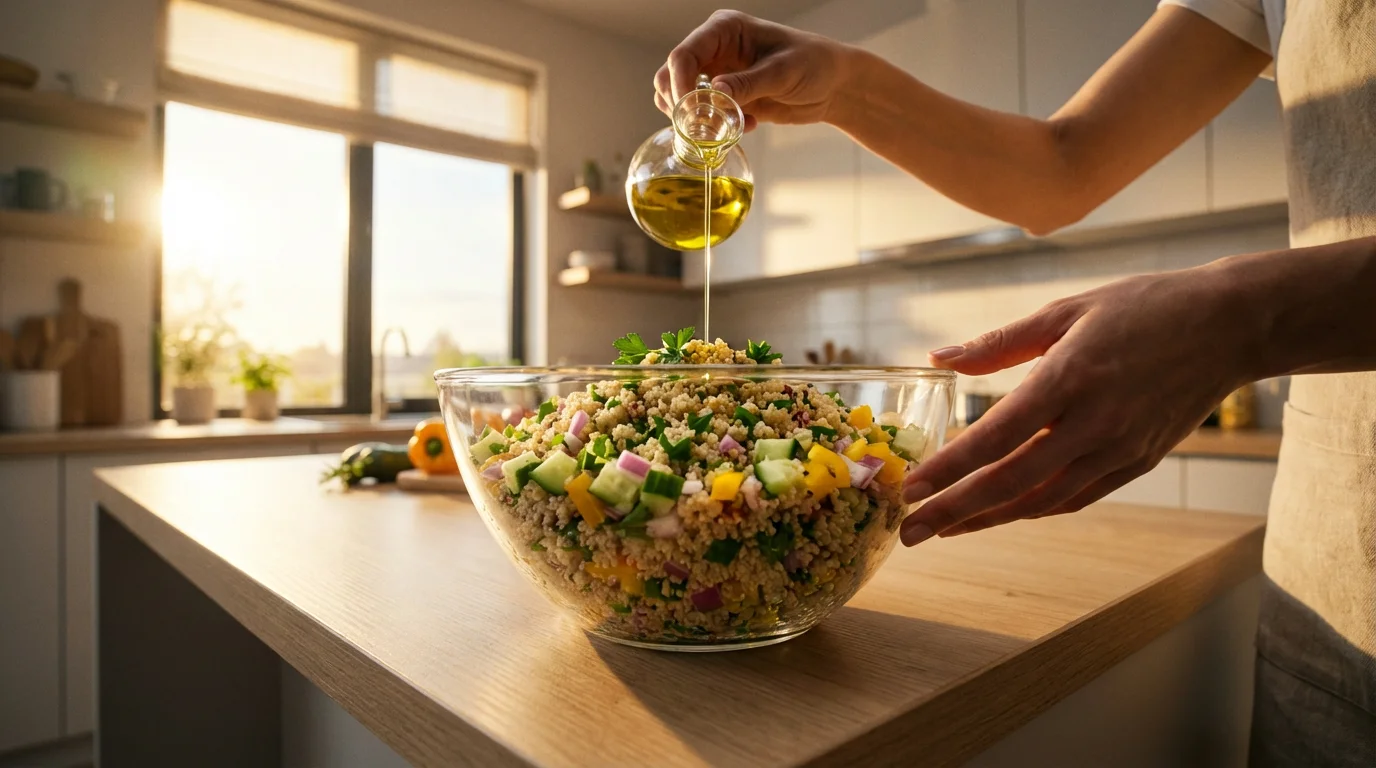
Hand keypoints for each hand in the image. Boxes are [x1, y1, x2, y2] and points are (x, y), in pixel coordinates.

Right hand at [654, 11, 853, 130]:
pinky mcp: (723, 97)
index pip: (684, 54)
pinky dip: (715, 128)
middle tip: (703, 129)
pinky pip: (702, 115)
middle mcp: (714, 49)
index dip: (679, 85)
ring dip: (696, 120)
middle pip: (671, 76)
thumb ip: (748, 83)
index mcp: (725, 30)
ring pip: (680, 97)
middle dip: (681, 106)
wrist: (832, 84)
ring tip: (727, 127)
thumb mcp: (783, 73)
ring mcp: (716, 73)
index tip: (690, 114)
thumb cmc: (814, 64)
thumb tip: (714, 92)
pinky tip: (748, 125)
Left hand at [899, 260, 1260, 545]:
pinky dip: (1032, 509)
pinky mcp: (1137, 463)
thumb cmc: (1143, 308)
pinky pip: (1074, 498)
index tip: (910, 487)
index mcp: (1069, 377)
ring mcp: (1118, 450)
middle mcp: (1093, 423)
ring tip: (943, 531)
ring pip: (1041, 500)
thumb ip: (999, 343)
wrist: (1229, 327)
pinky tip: (999, 513)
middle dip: (954, 512)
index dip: (949, 469)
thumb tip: (939, 359)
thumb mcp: (1065, 310)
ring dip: (988, 519)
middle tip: (909, 531)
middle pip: (1011, 482)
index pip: (996, 437)